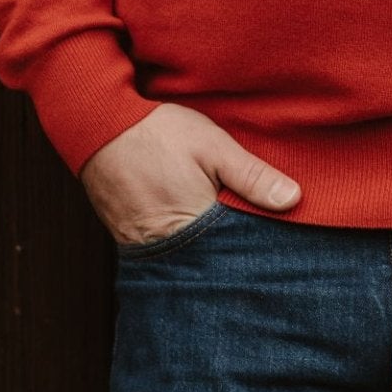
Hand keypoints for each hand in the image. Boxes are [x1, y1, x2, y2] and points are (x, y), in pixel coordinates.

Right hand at [79, 100, 300, 246]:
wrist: (97, 128)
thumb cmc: (157, 134)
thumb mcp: (213, 146)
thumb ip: (252, 176)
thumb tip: (294, 200)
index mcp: (197, 226)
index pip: (242, 254)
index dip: (262, 249)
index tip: (285, 245)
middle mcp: (172, 248)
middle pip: (218, 263)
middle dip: (240, 256)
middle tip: (263, 246)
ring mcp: (149, 250)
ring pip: (196, 259)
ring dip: (215, 250)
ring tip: (234, 237)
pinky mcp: (134, 242)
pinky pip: (173, 252)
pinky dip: (190, 244)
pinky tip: (202, 228)